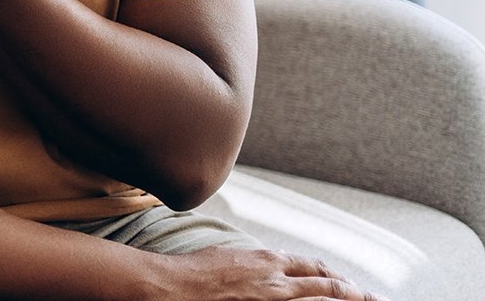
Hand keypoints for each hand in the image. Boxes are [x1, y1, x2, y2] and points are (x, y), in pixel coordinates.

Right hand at [144, 246, 390, 300]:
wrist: (174, 285)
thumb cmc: (196, 270)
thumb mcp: (230, 255)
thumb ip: (258, 259)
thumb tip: (277, 257)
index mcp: (268, 260)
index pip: (314, 267)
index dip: (335, 276)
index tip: (351, 284)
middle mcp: (277, 279)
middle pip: (329, 286)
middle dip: (356, 294)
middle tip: (378, 300)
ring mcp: (272, 298)